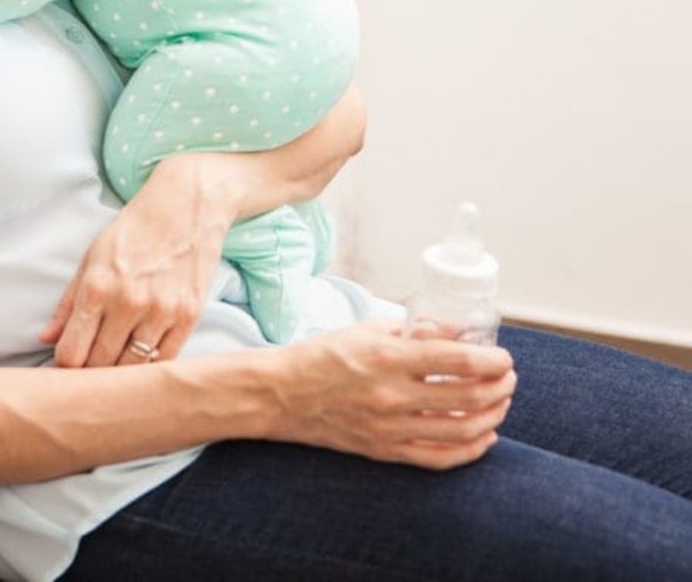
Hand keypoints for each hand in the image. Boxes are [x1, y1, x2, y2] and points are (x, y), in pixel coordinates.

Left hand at [39, 155, 233, 367]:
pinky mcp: (189, 316)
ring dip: (120, 374)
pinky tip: (142, 360)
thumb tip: (46, 338)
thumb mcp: (93, 256)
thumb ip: (68, 302)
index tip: (66, 369)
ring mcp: (161, 312)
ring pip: (132, 369)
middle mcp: (128, 302)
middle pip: (100, 366)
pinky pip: (165, 361)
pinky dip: (150, 367)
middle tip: (87, 375)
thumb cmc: (135, 229)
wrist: (187, 205)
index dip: (64, 367)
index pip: (71, 352)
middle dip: (89, 375)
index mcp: (97, 286)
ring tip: (113, 369)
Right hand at [264, 318, 517, 469]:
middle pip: (468, 398)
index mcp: (387, 358)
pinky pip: (439, 458)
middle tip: (508, 377)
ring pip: (461, 431)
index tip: (504, 357)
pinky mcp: (385, 451)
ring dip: (492, 416)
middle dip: (500, 387)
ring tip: (500, 402)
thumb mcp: (365, 330)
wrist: (281, 394)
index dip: (492, 360)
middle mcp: (393, 396)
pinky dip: (470, 450)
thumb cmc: (321, 355)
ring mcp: (390, 428)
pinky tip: (483, 437)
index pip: (458, 362)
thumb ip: (411, 331)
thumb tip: (454, 332)